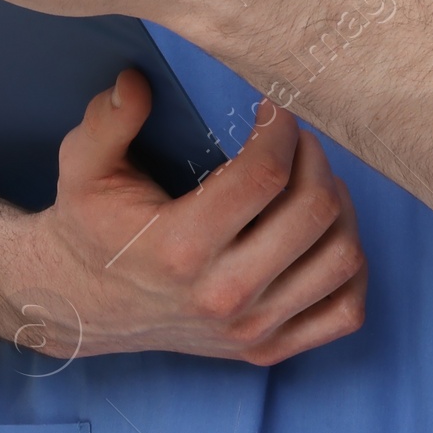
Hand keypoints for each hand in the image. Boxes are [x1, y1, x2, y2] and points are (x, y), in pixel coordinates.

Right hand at [5, 70, 367, 364]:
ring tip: (310, 178)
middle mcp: (223, 295)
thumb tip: (137, 81)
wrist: (81, 304)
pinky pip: (344, 312)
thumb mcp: (82, 167)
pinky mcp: (265, 350)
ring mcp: (250, 329)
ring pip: (340, 259)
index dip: (280, 129)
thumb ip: (108, 120)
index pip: (265, 177)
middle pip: (313, 213)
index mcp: (181, 248)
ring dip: (339, 205)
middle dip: (314, 158)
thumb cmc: (90, 226)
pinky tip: (324, 234)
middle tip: (293, 138)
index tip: (270, 109)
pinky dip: (351, 269)